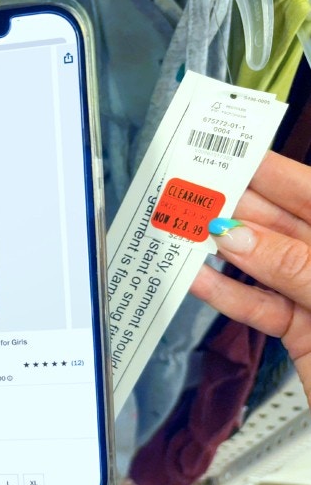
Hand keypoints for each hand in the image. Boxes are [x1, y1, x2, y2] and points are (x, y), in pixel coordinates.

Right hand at [190, 151, 310, 405]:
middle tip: (195, 192)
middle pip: (285, 226)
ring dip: (224, 251)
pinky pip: (259, 305)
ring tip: (186, 230)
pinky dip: (227, 294)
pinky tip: (197, 278)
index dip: (275, 172)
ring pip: (266, 265)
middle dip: (238, 209)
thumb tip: (238, 238)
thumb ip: (293, 266)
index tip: (231, 154)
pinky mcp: (302, 330)